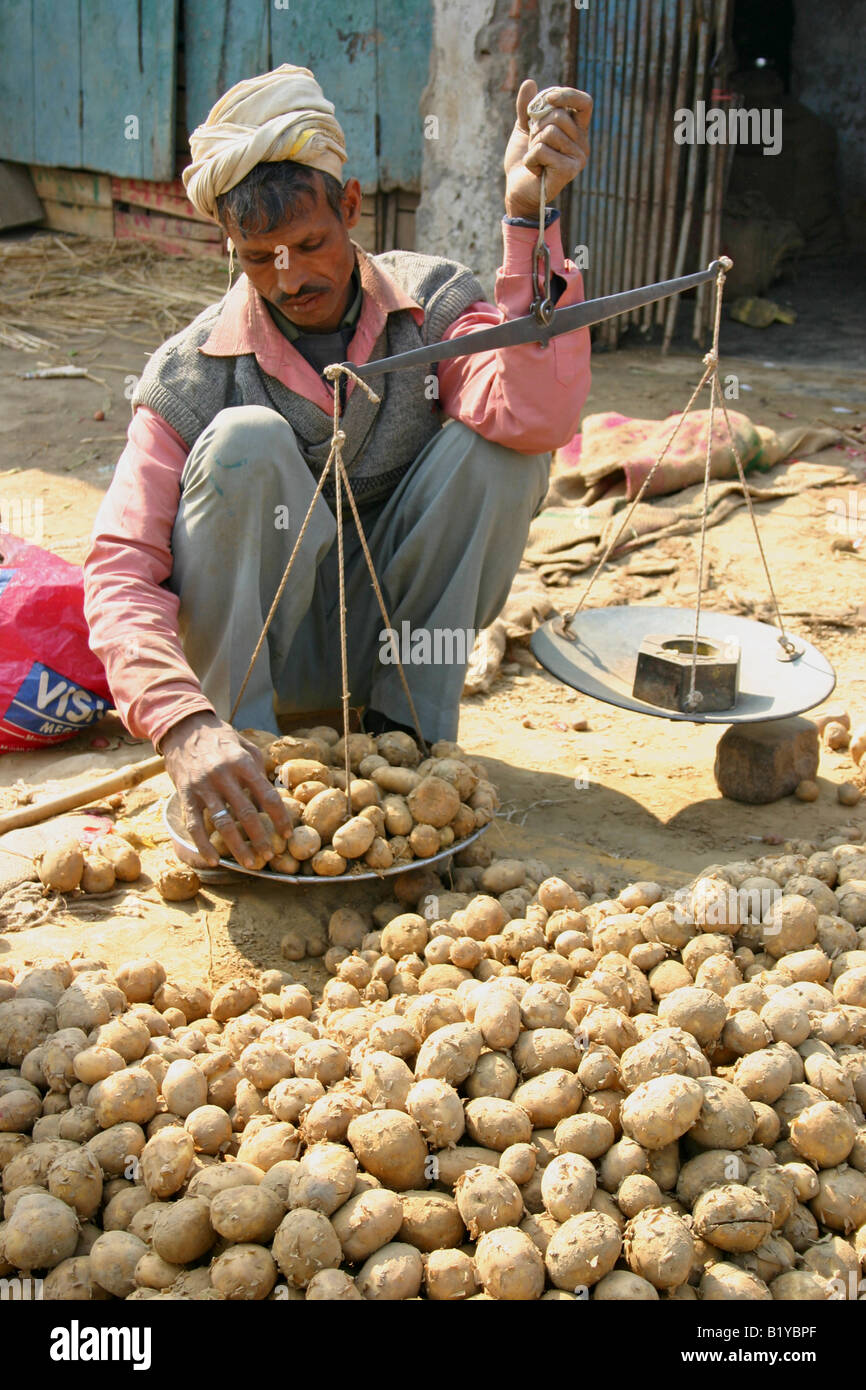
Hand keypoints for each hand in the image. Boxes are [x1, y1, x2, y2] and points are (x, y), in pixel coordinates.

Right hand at [161, 711, 292, 868]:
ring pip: (223, 823)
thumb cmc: (219, 738)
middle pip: (247, 813)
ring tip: (249, 863)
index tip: (287, 834)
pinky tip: (214, 860)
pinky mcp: (185, 794)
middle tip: (270, 856)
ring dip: (237, 847)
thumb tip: (272, 792)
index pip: (267, 795)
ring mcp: (203, 786)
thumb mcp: (244, 744)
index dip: (280, 817)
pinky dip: (204, 845)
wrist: (182, 727)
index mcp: (243, 763)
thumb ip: (259, 767)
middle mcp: (224, 775)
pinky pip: (194, 824)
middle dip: (260, 838)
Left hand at [504, 79, 591, 220]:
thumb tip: (529, 82)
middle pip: (558, 115)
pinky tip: (535, 169)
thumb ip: (527, 107)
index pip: (584, 102)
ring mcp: (578, 158)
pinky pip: (543, 150)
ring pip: (550, 132)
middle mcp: (582, 143)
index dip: (566, 95)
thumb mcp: (525, 128)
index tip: (548, 99)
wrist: (518, 190)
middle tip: (534, 144)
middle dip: (537, 127)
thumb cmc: (524, 160)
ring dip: (533, 144)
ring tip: (536, 158)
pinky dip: (531, 158)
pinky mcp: (569, 170)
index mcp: (577, 129)